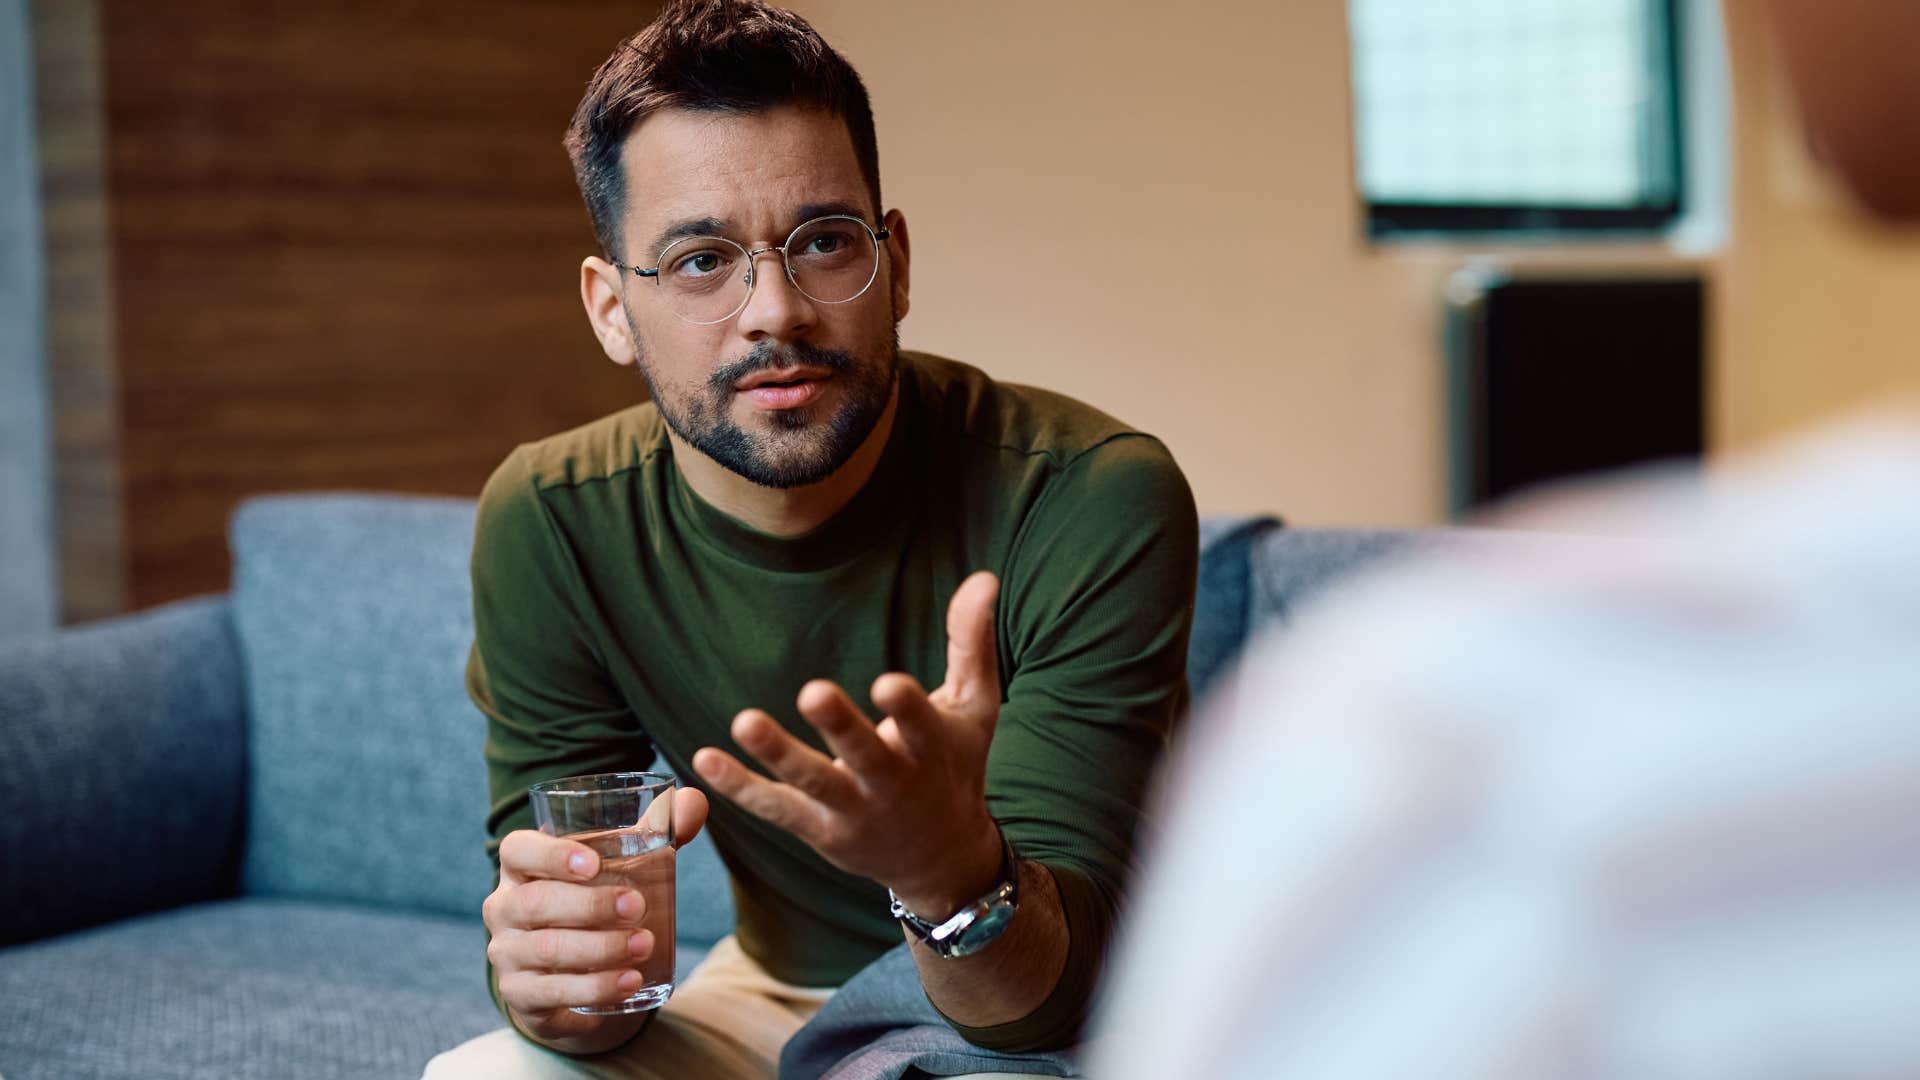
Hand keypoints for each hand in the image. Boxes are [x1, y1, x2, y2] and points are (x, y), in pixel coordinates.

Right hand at [482, 788, 709, 1042]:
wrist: (573, 969)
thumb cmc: (596, 897)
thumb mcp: (622, 862)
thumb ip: (655, 830)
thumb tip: (692, 801)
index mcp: (521, 866)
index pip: (518, 850)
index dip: (550, 854)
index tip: (594, 863)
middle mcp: (504, 907)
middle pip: (535, 902)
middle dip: (590, 905)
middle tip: (638, 907)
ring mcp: (507, 952)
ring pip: (546, 949)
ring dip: (600, 948)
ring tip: (645, 944)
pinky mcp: (520, 994)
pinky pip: (552, 992)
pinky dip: (595, 987)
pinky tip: (630, 981)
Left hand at [693, 571, 1006, 916]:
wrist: (942, 858)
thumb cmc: (956, 764)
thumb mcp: (975, 707)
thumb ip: (972, 642)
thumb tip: (984, 576)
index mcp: (933, 749)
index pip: (921, 726)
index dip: (906, 707)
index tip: (888, 684)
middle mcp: (894, 783)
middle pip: (864, 754)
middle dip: (841, 726)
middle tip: (813, 692)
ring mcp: (854, 810)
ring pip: (812, 782)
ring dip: (777, 754)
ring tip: (743, 721)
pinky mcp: (820, 831)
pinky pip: (776, 807)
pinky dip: (740, 786)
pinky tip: (704, 759)